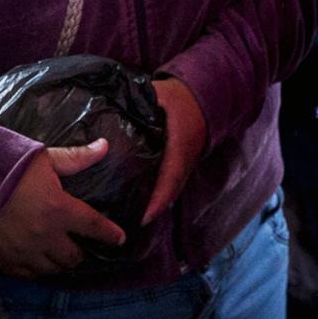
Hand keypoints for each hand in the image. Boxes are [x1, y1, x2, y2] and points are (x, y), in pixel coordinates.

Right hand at [0, 140, 125, 278]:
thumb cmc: (2, 164)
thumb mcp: (41, 156)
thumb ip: (75, 158)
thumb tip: (105, 146)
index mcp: (58, 209)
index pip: (94, 227)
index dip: (110, 234)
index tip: (120, 239)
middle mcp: (45, 236)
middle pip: (74, 257)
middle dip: (81, 251)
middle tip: (80, 243)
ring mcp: (23, 252)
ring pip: (52, 269)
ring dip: (60, 262)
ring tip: (59, 252)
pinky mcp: (2, 262)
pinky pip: (28, 275)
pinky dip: (36, 269)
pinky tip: (36, 259)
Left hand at [142, 74, 206, 222]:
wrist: (207, 93)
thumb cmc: (181, 95)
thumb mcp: (159, 93)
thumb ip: (137, 101)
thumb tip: (109, 107)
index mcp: (180, 144)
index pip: (170, 177)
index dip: (157, 200)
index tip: (143, 218)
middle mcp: (186, 159)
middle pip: (170, 191)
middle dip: (152, 210)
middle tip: (128, 224)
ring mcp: (186, 162)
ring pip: (171, 189)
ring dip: (155, 204)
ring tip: (132, 217)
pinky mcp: (183, 161)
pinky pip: (171, 182)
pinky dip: (159, 194)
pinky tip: (141, 199)